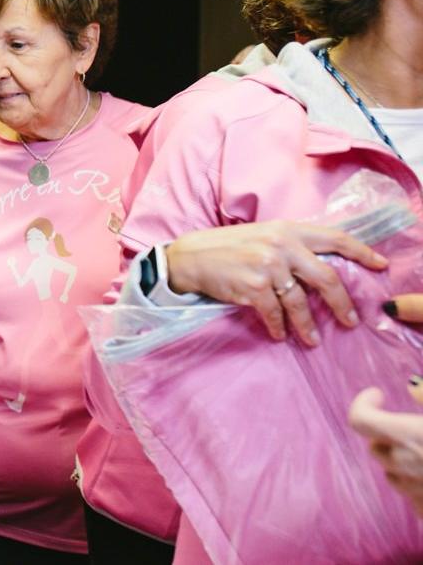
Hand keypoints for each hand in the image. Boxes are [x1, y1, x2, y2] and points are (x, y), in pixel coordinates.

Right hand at [165, 221, 386, 345]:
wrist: (189, 257)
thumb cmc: (227, 249)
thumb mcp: (263, 237)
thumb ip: (291, 248)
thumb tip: (322, 273)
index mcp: (287, 229)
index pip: (335, 237)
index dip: (361, 252)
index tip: (380, 265)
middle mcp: (281, 245)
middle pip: (326, 277)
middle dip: (342, 303)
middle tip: (350, 321)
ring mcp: (267, 266)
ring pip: (301, 302)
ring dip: (308, 325)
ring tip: (312, 340)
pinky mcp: (253, 286)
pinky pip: (275, 313)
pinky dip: (279, 327)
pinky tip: (279, 334)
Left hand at [349, 383, 422, 515]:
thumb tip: (413, 384)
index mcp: (410, 435)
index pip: (360, 420)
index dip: (363, 404)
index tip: (376, 395)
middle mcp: (407, 464)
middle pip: (375, 448)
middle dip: (384, 436)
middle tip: (405, 427)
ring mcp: (417, 491)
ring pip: (392, 475)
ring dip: (399, 462)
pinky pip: (412, 498)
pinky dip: (418, 486)